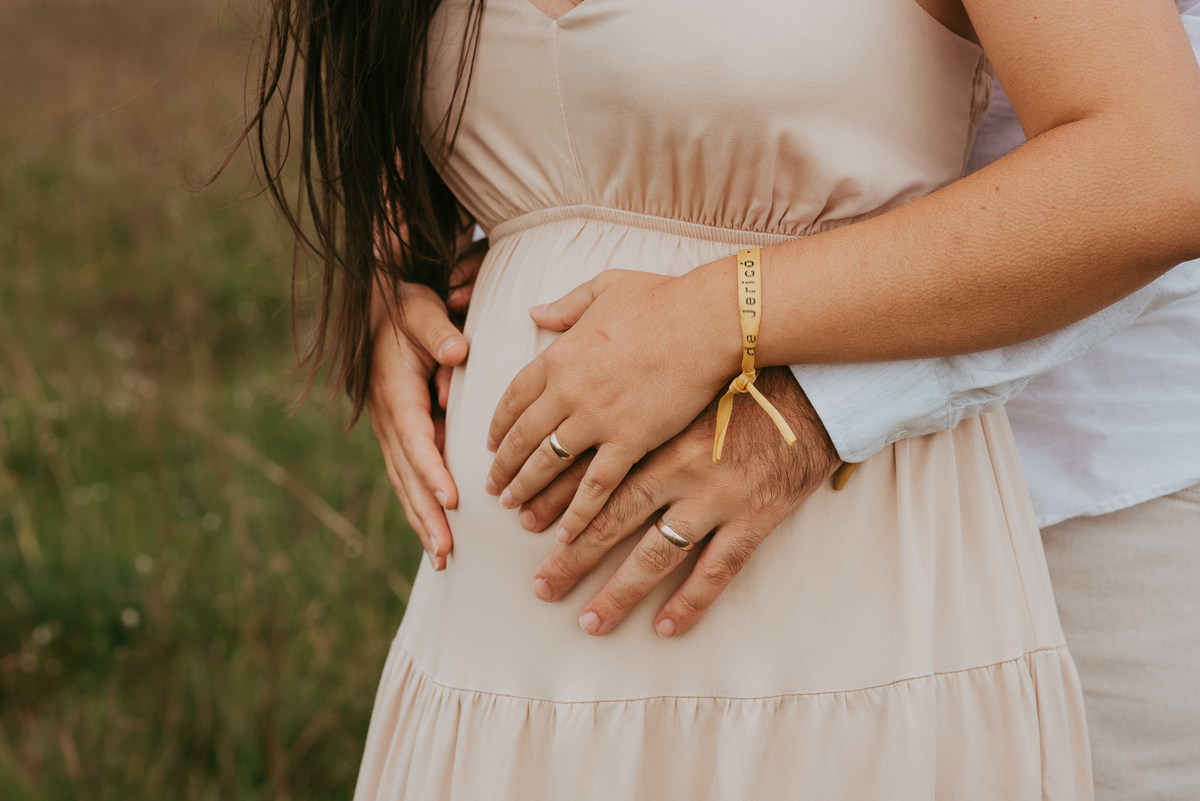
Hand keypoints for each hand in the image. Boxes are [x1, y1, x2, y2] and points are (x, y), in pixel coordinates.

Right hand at [367, 242, 483, 568]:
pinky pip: (407, 479)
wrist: (378, 312)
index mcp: (395, 392)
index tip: (450, 499)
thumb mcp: (419, 311)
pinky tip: (437, 540)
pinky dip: (419, 509)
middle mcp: (388, 419)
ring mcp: (390, 433)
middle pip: (407, 475)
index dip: (431, 470)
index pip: (415, 438)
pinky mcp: (398, 439)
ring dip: (421, 522)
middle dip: (426, 514)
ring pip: (404, 485)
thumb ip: (438, 331)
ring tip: (443, 559)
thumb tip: (456, 352)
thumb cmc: (405, 311)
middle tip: (446, 550)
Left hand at [486, 264, 738, 543]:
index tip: (492, 444)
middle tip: (492, 489)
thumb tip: (535, 312)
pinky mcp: (630, 441)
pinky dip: (577, 512)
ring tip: (515, 510)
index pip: (515, 396)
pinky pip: (596, 485)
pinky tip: (565, 533)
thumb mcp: (606, 287)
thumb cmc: (664, 298)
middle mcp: (568, 390)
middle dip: (505, 465)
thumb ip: (566, 304)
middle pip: (524, 435)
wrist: (708, 320)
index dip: (500, 424)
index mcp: (559, 354)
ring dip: (528, 490)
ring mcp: (597, 418)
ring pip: (550, 464)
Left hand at [518, 367, 839, 636]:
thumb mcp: (679, 372)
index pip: (593, 478)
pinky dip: (690, 602)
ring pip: (657, 557)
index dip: (558, 506)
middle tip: (541, 587)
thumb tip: (556, 331)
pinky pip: (716, 571)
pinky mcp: (754, 520)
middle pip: (613, 523)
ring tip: (589, 620)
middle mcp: (678, 472)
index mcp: (655, 435)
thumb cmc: (742, 373)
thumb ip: (626, 376)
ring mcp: (716, 500)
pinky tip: (664, 627)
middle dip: (573, 558)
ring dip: (620, 593)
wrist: (814, 386)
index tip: (527, 526)